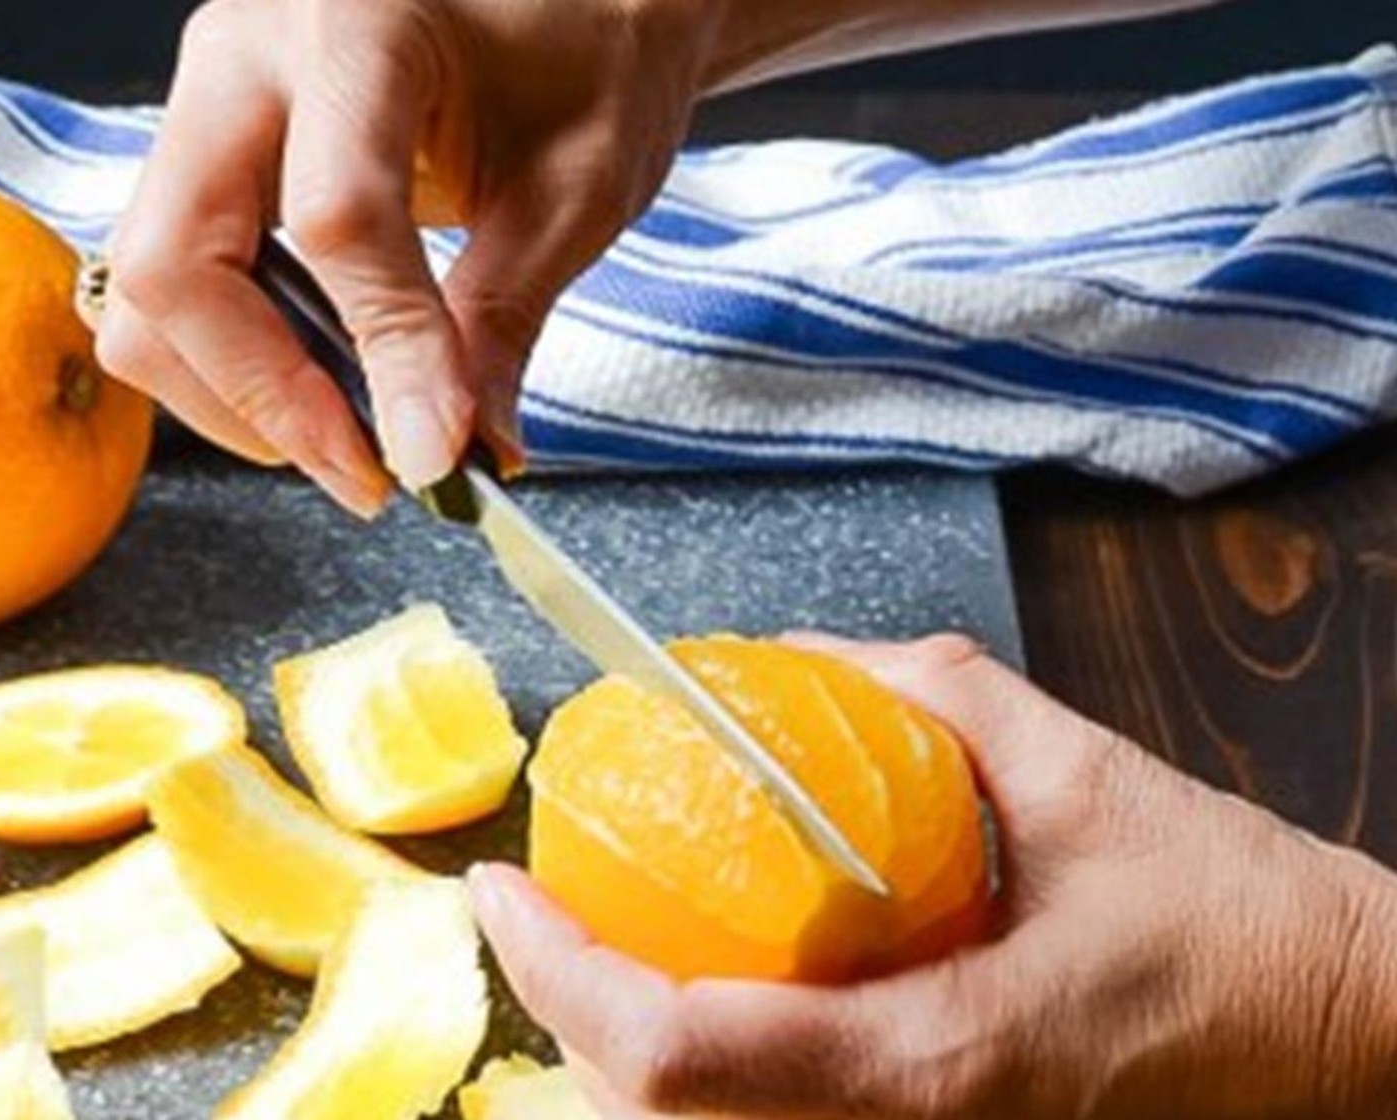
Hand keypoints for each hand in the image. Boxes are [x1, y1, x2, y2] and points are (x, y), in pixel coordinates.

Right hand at [97, 0, 715, 513]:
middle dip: (268, 397)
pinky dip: (238, 359)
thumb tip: (459, 452)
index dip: (385, 355)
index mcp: (358, 27)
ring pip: (153, 287)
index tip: (432, 455)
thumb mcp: (572, 193)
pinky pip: (179, 279)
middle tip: (369, 476)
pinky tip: (324, 392)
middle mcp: (250, 54)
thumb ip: (502, 323)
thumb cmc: (588, 58)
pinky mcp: (216, 151)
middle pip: (178, 262)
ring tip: (354, 442)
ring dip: (239, 392)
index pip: (337, 219)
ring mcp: (215, 101)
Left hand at [472, 634, 1396, 1117]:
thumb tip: (792, 655)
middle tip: (529, 902)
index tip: (500, 884)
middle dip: (562, 1015)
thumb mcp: (1085, 773)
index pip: (682, 1052)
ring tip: (584, 936)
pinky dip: (696, 1064)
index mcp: (934, 1061)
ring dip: (614, 1046)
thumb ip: (926, 692)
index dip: (562, 972)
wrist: (1350, 1042)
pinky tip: (693, 978)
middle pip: (657, 1119)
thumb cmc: (1243, 926)